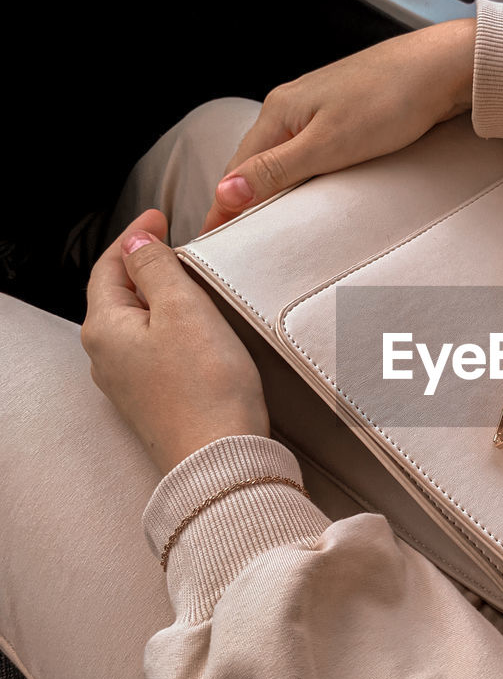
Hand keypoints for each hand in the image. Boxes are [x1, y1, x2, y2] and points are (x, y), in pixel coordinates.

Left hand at [82, 209, 269, 473]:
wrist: (222, 461)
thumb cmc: (206, 389)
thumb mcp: (183, 308)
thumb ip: (156, 268)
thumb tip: (137, 242)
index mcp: (104, 328)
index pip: (108, 267)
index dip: (136, 237)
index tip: (160, 218)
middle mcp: (107, 358)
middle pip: (120, 296)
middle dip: (148, 266)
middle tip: (180, 245)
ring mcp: (130, 383)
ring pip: (139, 324)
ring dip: (162, 298)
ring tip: (193, 282)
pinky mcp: (156, 401)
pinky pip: (156, 351)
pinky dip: (172, 328)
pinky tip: (198, 329)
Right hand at [200, 18, 476, 232]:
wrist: (443, 69)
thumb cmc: (391, 99)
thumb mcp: (329, 144)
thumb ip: (277, 170)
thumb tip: (226, 191)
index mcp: (279, 111)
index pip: (237, 169)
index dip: (222, 207)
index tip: (210, 241)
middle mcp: (293, 106)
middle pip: (255, 163)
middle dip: (242, 200)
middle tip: (234, 242)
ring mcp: (320, 109)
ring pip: (283, 158)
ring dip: (272, 189)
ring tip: (265, 224)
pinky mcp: (346, 115)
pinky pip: (311, 153)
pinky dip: (302, 177)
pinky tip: (309, 192)